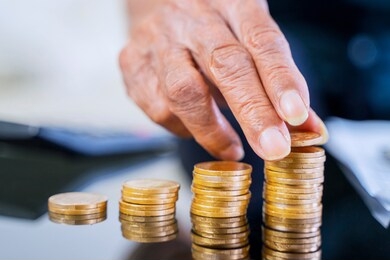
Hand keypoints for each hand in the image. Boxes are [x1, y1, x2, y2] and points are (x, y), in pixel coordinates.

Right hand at [119, 0, 327, 160]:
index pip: (261, 40)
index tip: (296, 117)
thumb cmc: (214, 32)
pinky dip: (184, 128)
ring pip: (183, 90)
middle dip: (252, 111)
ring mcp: (156, 39)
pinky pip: (158, 107)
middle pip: (224, 64)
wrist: (158, 9)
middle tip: (273, 148)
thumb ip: (278, 84)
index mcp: (231, 3)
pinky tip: (197, 129)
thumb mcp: (250, 44)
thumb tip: (308, 129)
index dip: (280, 79)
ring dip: (212, 129)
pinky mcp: (131, 63)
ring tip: (234, 148)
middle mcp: (191, 17)